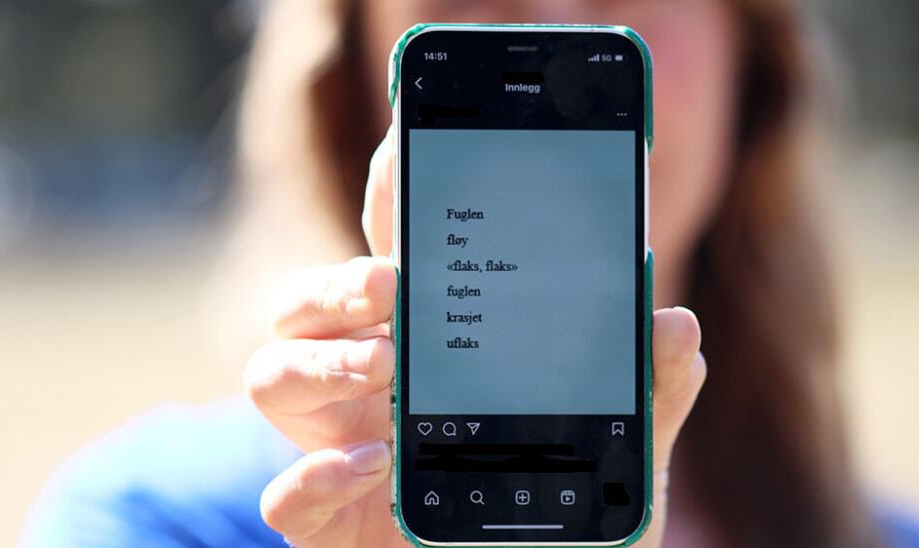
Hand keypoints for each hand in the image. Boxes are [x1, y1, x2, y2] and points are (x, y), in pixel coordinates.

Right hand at [244, 128, 706, 547]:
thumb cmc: (557, 520)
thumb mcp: (619, 454)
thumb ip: (646, 394)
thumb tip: (677, 326)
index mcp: (431, 349)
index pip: (393, 257)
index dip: (386, 199)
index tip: (402, 146)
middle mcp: (372, 387)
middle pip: (305, 303)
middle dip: (337, 282)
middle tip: (392, 288)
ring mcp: (339, 448)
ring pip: (270, 374)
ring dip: (319, 364)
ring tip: (385, 374)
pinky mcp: (327, 520)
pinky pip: (282, 493)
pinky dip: (311, 475)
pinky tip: (373, 468)